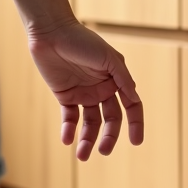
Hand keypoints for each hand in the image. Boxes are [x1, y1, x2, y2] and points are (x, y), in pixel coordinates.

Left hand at [26, 19, 142, 160]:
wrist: (51, 32)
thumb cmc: (83, 41)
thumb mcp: (108, 58)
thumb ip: (123, 79)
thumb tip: (136, 100)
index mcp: (117, 81)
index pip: (131, 106)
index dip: (136, 124)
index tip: (136, 142)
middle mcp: (103, 90)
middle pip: (110, 120)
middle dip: (108, 137)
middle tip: (103, 151)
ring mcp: (84, 94)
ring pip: (90, 123)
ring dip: (87, 139)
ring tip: (82, 155)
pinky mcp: (65, 95)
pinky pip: (70, 118)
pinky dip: (69, 130)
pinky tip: (68, 140)